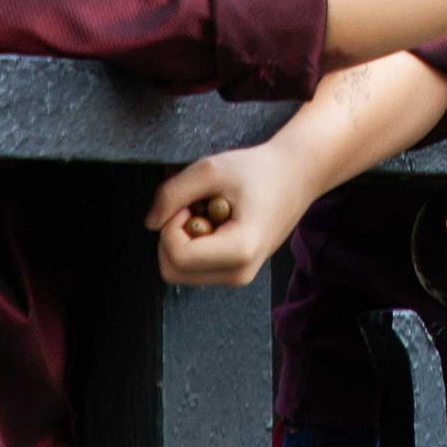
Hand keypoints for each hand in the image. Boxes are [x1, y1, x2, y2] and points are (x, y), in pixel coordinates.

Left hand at [146, 142, 312, 287]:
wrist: (297, 175)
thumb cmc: (259, 169)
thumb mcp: (211, 169)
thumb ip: (172, 193)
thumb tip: (150, 222)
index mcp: (240, 251)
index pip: (177, 256)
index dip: (170, 224)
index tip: (189, 199)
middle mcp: (239, 273)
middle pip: (173, 270)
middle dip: (172, 235)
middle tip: (193, 205)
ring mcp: (239, 277)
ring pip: (181, 272)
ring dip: (182, 239)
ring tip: (206, 211)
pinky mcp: (236, 272)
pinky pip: (195, 268)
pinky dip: (194, 244)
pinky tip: (214, 221)